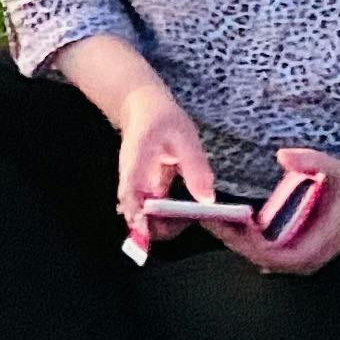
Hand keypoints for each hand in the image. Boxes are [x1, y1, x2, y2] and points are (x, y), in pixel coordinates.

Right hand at [107, 88, 218, 248]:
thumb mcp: (183, 137)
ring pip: (141, 213)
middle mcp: (131, 179)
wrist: (141, 105)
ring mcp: (136, 184)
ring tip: (187, 220)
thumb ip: (195, 167)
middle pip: (135, 213)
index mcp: (136, 165)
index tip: (152, 233)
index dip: (139, 219)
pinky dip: (162, 217)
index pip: (131, 197)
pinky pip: (149, 208)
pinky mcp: (144, 187)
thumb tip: (207, 200)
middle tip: (183, 224)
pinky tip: (182, 216)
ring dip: (159, 224)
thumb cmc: (161, 118)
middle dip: (154, 228)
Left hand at [207, 149, 339, 276]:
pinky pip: (256, 247)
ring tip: (205, 213)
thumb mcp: (338, 172)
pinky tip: (221, 216)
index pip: (274, 255)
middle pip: (256, 256)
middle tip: (203, 213)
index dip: (249, 240)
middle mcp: (300, 259)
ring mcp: (292, 257)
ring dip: (229, 236)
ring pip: (253, 253)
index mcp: (313, 249)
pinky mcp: (285, 249)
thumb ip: (312, 161)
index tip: (230, 219)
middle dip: (229, 237)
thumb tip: (283, 155)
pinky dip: (237, 234)